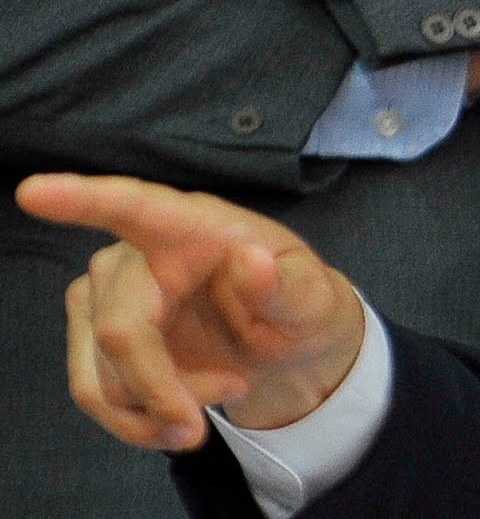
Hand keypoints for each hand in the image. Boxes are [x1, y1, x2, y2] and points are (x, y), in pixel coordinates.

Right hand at [14, 174, 364, 450]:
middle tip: (224, 404)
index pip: (134, 207)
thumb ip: (289, 284)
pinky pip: (95, 392)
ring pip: (101, 375)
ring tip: (218, 398)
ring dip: (157, 410)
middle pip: (119, 330)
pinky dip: (139, 419)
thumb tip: (252, 262)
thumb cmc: (298, 303)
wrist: (284, 344)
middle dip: (163, 387)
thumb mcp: (315, 297)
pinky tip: (182, 412)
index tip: (35, 191)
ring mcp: (108, 295)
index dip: (84, 199)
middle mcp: (137, 253)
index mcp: (194, 225)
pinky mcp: (95, 335)